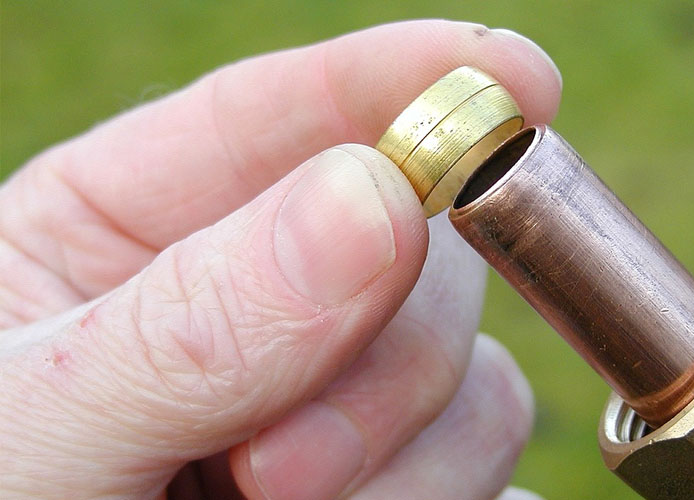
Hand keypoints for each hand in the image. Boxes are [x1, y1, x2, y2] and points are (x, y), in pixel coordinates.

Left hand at [0, 20, 561, 498]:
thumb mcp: (31, 424)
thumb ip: (190, 323)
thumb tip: (378, 200)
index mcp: (138, 231)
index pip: (287, 115)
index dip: (406, 78)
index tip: (516, 75)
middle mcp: (265, 301)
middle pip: (421, 252)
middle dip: (380, 351)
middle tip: (271, 472)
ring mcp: (343, 402)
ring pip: (476, 376)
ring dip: (404, 456)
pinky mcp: (399, 485)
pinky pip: (491, 472)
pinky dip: (451, 499)